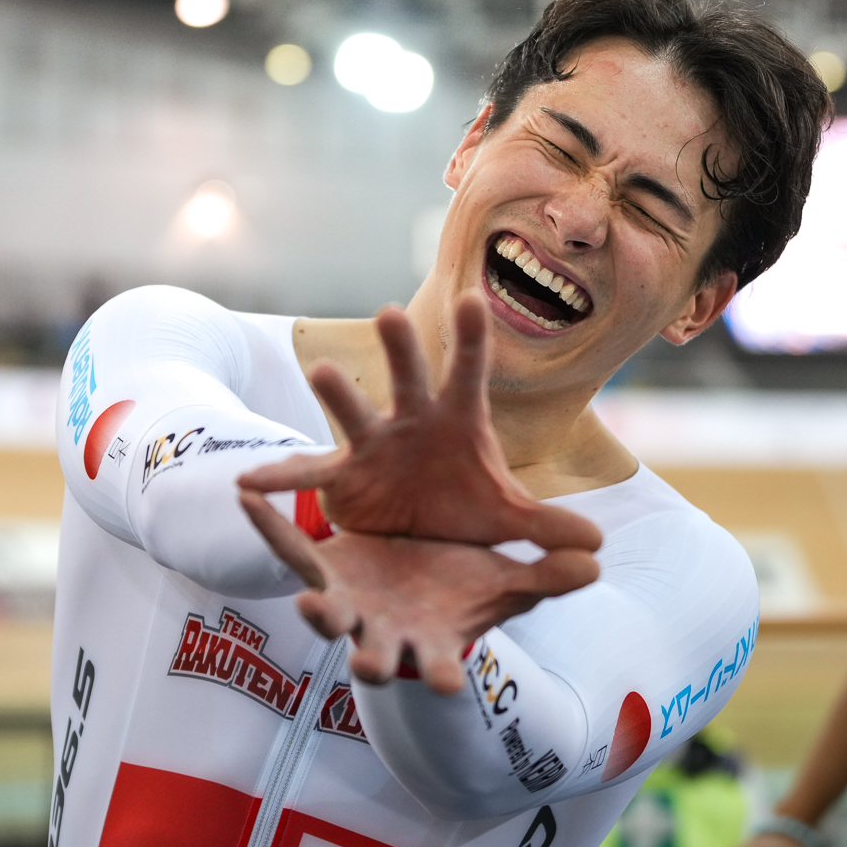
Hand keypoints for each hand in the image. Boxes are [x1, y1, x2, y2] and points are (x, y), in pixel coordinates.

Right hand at [237, 295, 602, 553]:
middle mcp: (413, 421)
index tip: (471, 298)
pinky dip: (280, 479)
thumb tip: (598, 548)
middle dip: (399, 347)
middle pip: (409, 377)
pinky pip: (310, 475)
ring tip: (322, 370)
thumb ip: (545, 532)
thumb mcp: (505, 524)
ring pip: (355, 412)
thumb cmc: (463, 512)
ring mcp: (374, 444)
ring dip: (338, 392)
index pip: (469, 372)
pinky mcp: (344, 478)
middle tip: (387, 314)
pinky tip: (248, 482)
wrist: (420, 541)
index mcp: (458, 421)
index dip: (471, 338)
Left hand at [239, 489, 597, 693]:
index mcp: (431, 640)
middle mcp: (384, 632)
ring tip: (312, 604)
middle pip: (376, 658)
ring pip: (329, 614)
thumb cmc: (463, 585)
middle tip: (372, 670)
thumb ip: (546, 574)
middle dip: (373, 664)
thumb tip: (596, 563)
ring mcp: (347, 605)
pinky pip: (291, 549)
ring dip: (321, 613)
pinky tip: (250, 500)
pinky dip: (272, 527)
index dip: (443, 675)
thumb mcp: (508, 580)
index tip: (450, 686)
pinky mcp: (321, 568)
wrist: (420, 564)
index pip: (439, 667)